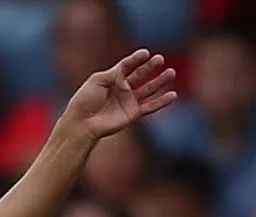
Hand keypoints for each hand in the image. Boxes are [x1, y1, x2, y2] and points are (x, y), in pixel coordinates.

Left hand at [63, 49, 177, 141]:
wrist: (81, 124)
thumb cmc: (85, 101)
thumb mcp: (97, 81)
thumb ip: (115, 73)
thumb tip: (127, 68)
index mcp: (112, 79)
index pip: (127, 65)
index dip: (136, 59)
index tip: (145, 53)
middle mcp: (122, 89)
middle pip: (140, 75)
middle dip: (150, 67)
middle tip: (160, 59)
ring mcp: (128, 101)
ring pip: (148, 89)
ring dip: (160, 81)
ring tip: (171, 72)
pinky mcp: (132, 114)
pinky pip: (150, 107)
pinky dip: (161, 102)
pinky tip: (173, 95)